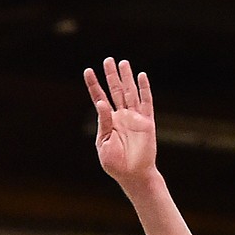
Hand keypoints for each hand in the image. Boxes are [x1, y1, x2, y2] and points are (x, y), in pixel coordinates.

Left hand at [85, 58, 156, 187]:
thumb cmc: (115, 164)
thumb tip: (101, 102)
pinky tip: (141, 76)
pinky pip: (146, 102)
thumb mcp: (103, 143)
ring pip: (130, 92)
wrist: (133, 175)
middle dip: (111, 75)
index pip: (99, 98)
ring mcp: (134, 117)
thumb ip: (103, 122)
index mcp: (107, 121)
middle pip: (115, 90)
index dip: (93, 84)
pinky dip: (144, 88)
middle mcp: (120, 116)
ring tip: (123, 62)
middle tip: (108, 59)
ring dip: (126, 77)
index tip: (87, 71)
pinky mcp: (147, 121)